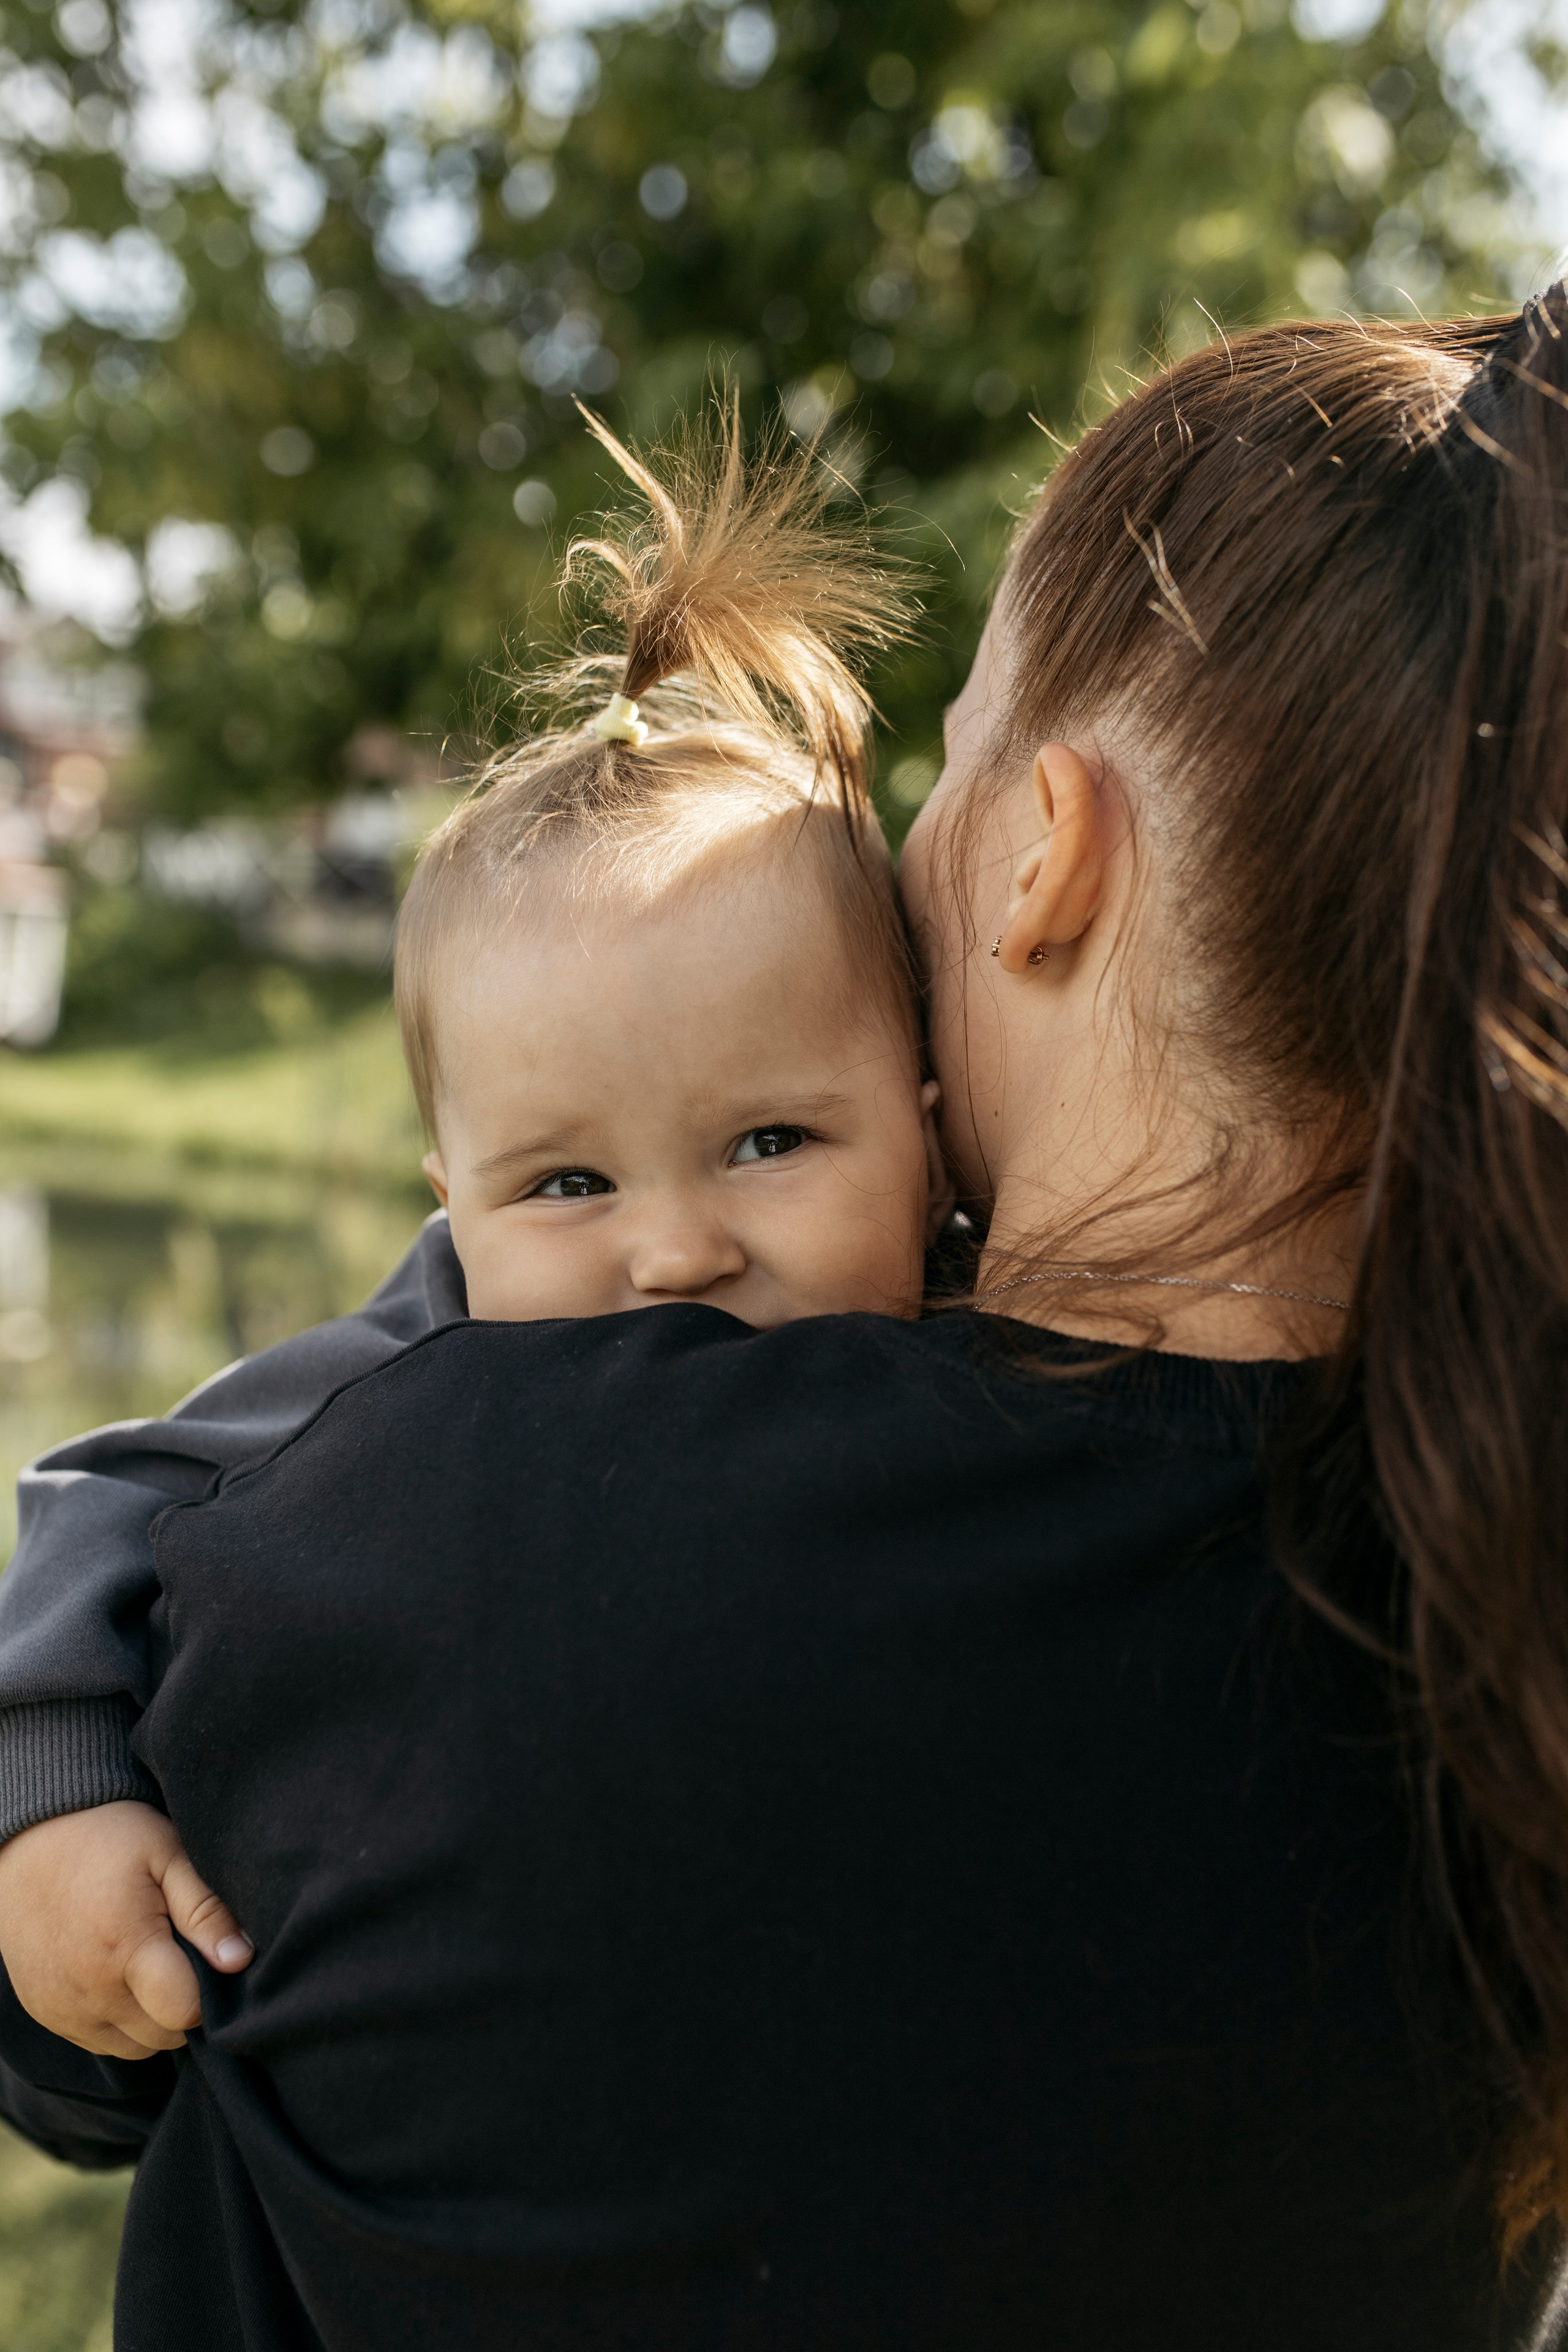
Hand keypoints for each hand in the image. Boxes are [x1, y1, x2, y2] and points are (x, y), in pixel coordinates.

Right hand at [0, 1800, 252, 2059]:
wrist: (32, 1838)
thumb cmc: (107, 1838)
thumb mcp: (168, 1856)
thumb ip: (205, 1912)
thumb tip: (239, 1960)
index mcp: (125, 1948)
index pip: (184, 2013)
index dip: (210, 1997)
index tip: (212, 1965)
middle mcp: (89, 1990)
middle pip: (161, 2036)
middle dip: (183, 2007)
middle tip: (182, 1960)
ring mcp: (62, 2006)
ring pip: (131, 2047)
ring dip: (150, 2021)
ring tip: (150, 1968)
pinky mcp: (43, 2010)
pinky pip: (96, 2041)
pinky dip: (116, 2022)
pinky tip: (119, 1978)